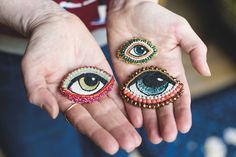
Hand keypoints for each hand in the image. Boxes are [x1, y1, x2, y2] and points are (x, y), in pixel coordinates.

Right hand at [21, 13, 140, 153]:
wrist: (56, 25)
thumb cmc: (41, 46)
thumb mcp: (32, 68)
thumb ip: (38, 92)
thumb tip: (51, 113)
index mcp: (64, 99)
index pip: (83, 121)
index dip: (98, 133)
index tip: (112, 146)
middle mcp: (81, 97)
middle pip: (101, 117)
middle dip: (116, 131)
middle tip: (132, 144)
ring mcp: (95, 86)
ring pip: (112, 107)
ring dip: (124, 121)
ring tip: (137, 135)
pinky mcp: (104, 74)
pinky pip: (117, 89)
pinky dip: (127, 101)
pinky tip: (137, 112)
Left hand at [107, 0, 210, 142]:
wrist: (129, 9)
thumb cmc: (156, 17)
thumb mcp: (181, 31)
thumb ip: (195, 50)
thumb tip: (206, 72)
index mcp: (171, 68)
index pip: (179, 94)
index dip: (183, 111)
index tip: (184, 127)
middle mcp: (155, 76)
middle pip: (162, 103)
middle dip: (165, 121)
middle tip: (166, 137)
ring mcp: (138, 76)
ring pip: (145, 103)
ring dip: (150, 120)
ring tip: (153, 137)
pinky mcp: (122, 74)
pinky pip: (127, 95)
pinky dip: (131, 108)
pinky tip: (136, 122)